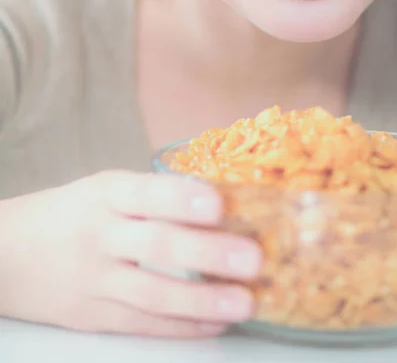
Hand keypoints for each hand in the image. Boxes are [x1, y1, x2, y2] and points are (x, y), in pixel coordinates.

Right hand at [0, 171, 262, 337]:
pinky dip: (181, 326)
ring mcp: (96, 280)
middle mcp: (101, 235)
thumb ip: (155, 196)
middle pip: (156, 245)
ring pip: (152, 294)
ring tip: (244, 302)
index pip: (147, 193)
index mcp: (108, 194)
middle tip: (253, 258)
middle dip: (208, 252)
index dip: (182, 199)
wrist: (8, 253)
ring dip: (202, 300)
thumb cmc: (73, 212)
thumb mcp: (107, 189)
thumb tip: (224, 204)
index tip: (219, 204)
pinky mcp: (93, 316)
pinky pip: (142, 324)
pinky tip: (216, 323)